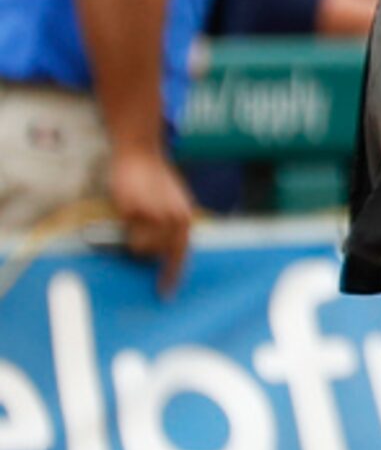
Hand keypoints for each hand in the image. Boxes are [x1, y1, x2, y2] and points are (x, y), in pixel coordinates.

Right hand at [106, 145, 192, 294]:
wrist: (142, 155)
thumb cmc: (158, 180)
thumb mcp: (175, 202)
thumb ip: (174, 225)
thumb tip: (166, 253)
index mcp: (186, 217)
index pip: (182, 254)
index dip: (174, 275)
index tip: (166, 293)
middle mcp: (173, 219)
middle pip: (158, 255)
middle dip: (148, 252)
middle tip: (140, 234)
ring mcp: (153, 216)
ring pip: (140, 248)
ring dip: (135, 240)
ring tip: (136, 218)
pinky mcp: (133, 212)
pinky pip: (126, 232)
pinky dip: (125, 225)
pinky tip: (128, 208)